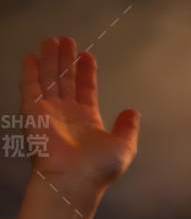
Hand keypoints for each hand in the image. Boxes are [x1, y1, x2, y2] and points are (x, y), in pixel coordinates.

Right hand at [21, 36, 138, 195]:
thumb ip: (127, 127)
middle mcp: (67, 114)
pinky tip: (31, 56)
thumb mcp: (124, 145)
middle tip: (66, 39)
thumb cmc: (99, 166)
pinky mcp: (34, 113)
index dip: (86, 73)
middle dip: (66, 60)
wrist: (75, 178)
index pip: (86, 90)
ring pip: (49, 79)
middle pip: (66, 81)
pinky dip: (30, 72)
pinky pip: (31, 88)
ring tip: (52, 39)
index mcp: (87, 120)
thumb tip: (133, 111)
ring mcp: (49, 112)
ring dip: (50, 60)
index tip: (86, 55)